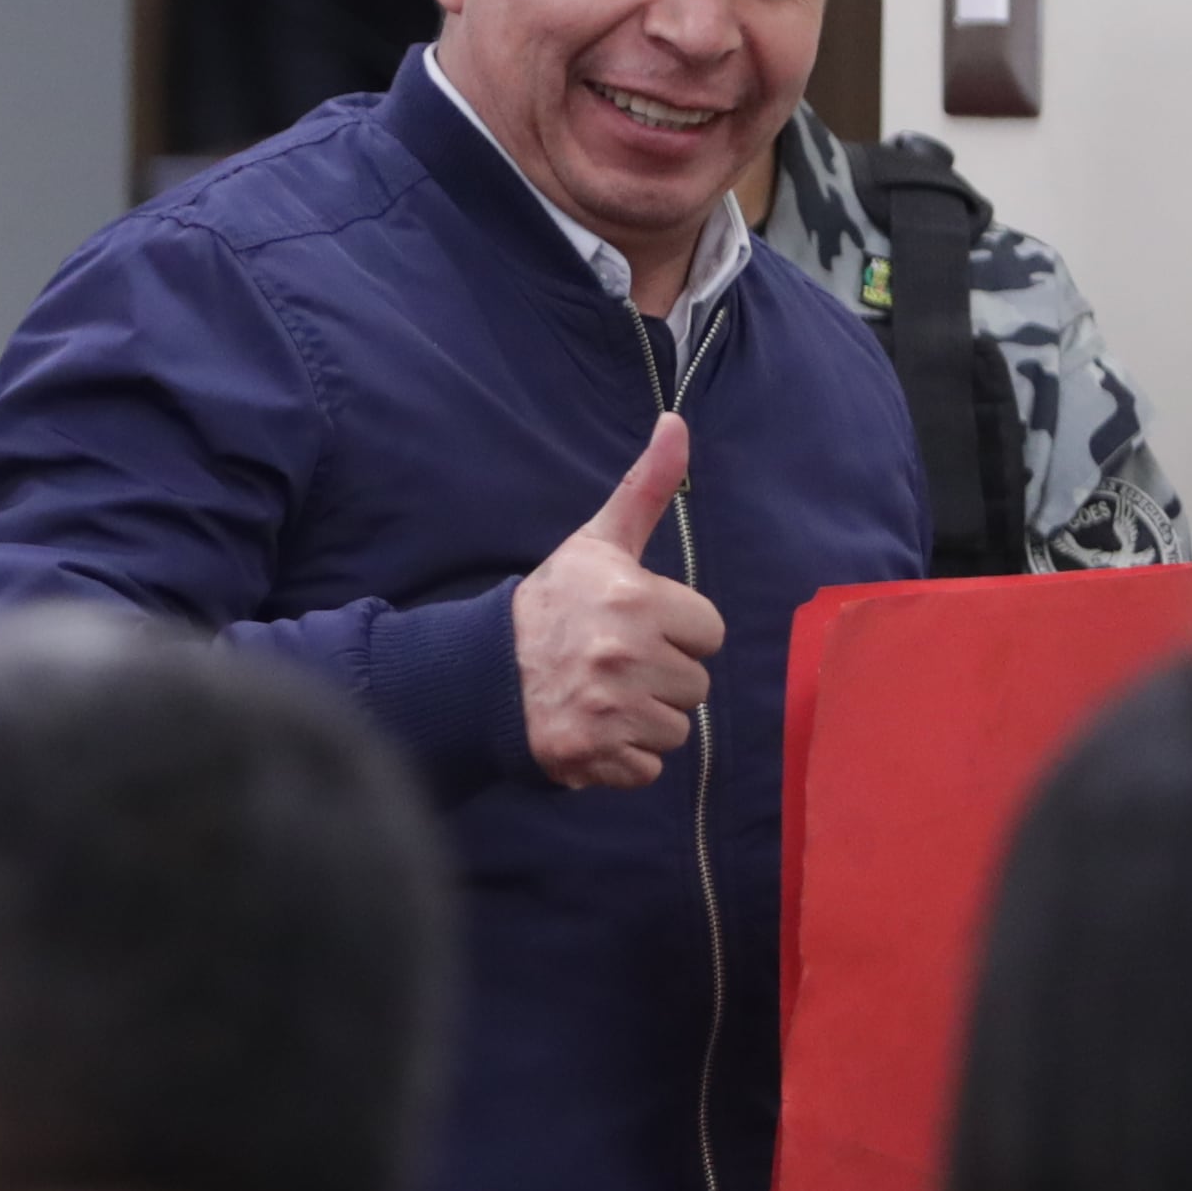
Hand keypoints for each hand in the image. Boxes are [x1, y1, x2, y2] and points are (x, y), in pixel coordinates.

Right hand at [516, 414, 722, 790]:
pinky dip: (625, 759)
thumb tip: (677, 421)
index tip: (637, 626)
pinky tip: (594, 728)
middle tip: (615, 663)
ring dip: (646, 720)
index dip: (677, 631)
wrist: (483, 673)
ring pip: (677, 730)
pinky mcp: (592, 755)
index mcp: (633, 600)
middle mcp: (623, 655)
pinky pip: (647, 769)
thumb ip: (646, 487)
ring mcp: (607, 709)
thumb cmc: (552, 605)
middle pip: (696, 685)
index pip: (709, 632)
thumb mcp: (598, 542)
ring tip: (604, 696)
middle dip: (663, 677)